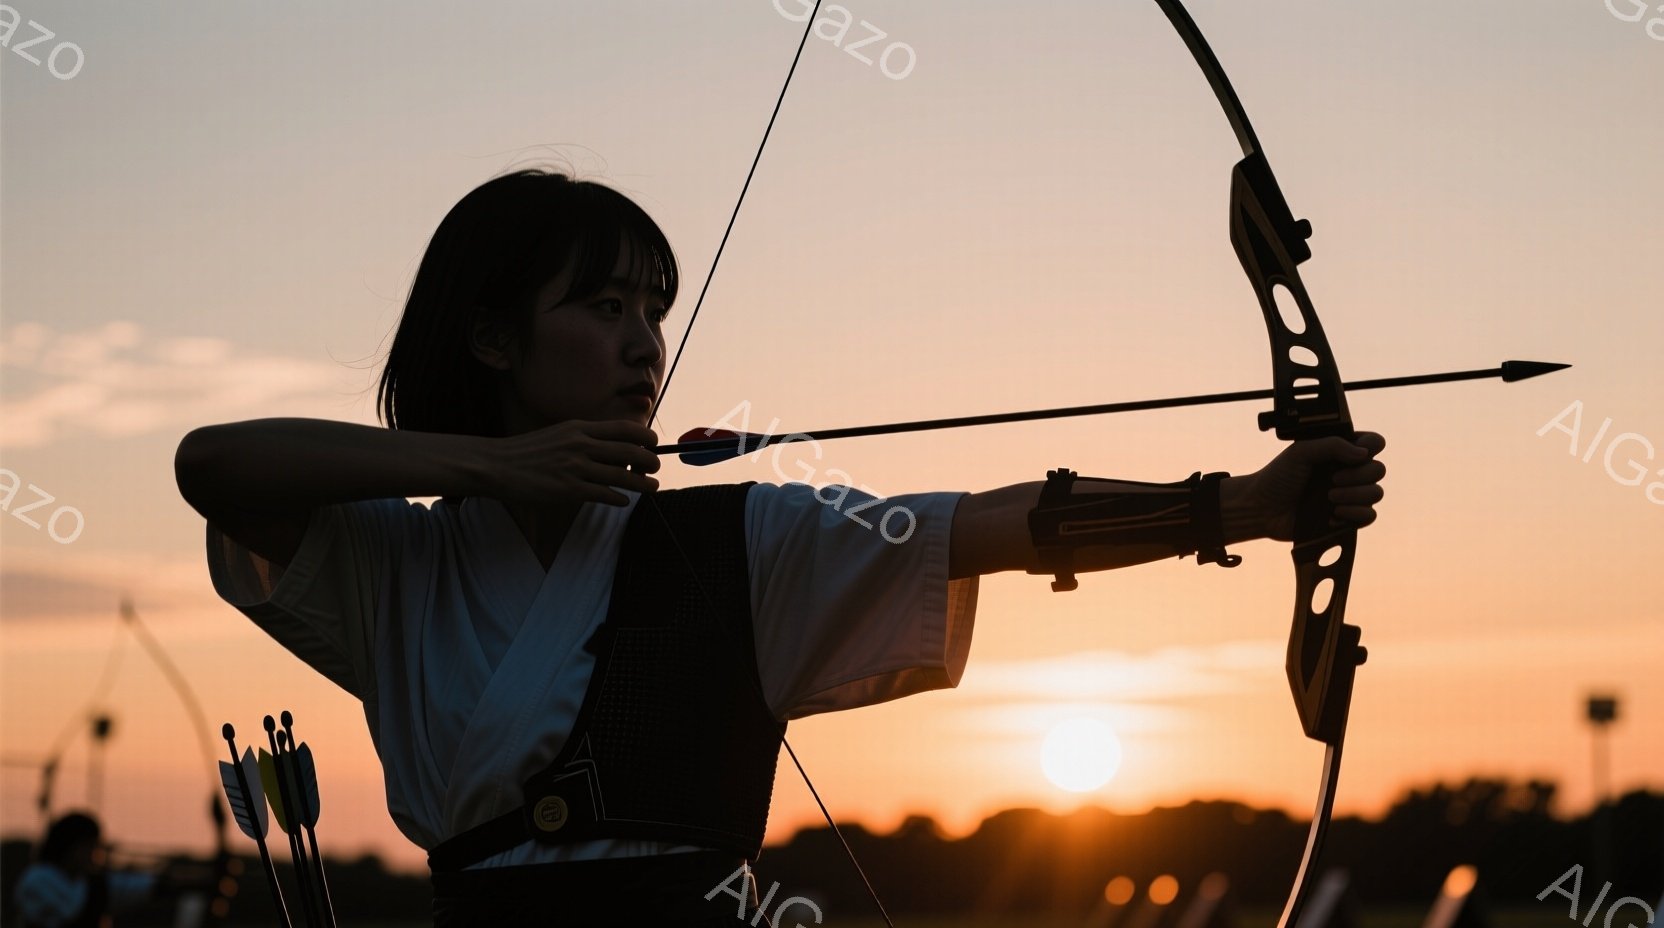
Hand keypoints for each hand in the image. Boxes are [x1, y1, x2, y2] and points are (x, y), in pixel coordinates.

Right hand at [486, 419, 660, 506]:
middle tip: (656, 468)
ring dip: (643, 484)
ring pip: (623, 476)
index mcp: (580, 428)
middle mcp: (582, 445)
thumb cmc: (529, 451)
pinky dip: (619, 498)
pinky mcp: (569, 490)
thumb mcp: (560, 434)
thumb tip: (614, 447)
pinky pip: (605, 495)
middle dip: (651, 461)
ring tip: (653, 487)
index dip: (647, 438)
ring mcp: (576, 468)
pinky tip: (624, 501)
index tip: (654, 445)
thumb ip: (586, 438)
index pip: (626, 429)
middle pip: (631, 452)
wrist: (497, 465)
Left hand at [1233, 433, 1386, 541]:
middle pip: (1379, 470)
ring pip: (1376, 493)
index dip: (1371, 447)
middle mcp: (1349, 472)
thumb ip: (1331, 445)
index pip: (1374, 444)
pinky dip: (1355, 514)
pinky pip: (1369, 516)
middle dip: (1358, 475)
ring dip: (1355, 495)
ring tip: (1329, 497)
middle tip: (1332, 479)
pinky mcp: (1346, 519)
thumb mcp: (1301, 452)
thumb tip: (1363, 454)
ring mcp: (1349, 496)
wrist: (1262, 509)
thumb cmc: (1278, 477)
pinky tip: (1333, 515)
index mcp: (1340, 452)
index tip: (1354, 454)